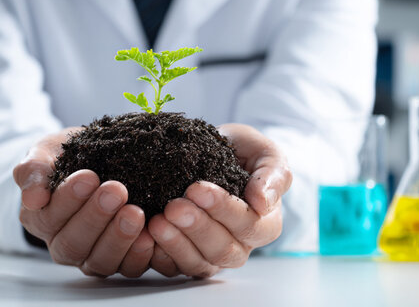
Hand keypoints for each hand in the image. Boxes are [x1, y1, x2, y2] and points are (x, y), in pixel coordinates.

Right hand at [13, 128, 154, 277]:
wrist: (99, 160)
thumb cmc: (69, 158)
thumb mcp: (46, 153)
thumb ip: (33, 170)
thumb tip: (32, 198)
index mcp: (40, 220)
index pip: (49, 217)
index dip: (69, 199)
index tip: (88, 177)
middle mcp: (63, 244)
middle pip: (74, 243)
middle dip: (96, 217)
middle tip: (116, 191)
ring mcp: (92, 256)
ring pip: (101, 260)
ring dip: (118, 238)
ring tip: (134, 212)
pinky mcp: (120, 261)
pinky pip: (129, 267)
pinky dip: (140, 254)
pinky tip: (149, 235)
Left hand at [147, 123, 291, 277]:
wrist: (208, 151)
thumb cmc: (241, 152)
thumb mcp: (264, 151)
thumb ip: (273, 174)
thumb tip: (263, 202)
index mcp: (264, 223)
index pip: (249, 225)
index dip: (224, 209)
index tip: (197, 188)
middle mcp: (240, 246)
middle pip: (223, 250)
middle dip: (197, 228)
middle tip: (174, 206)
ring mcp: (212, 255)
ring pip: (198, 263)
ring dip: (177, 244)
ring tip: (157, 222)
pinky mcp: (185, 258)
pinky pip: (174, 267)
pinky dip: (159, 255)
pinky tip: (145, 237)